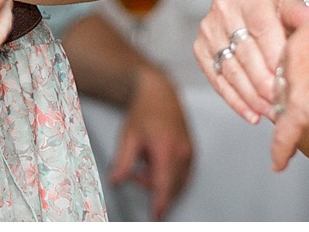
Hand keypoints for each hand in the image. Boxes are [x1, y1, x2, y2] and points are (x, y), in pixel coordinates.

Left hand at [112, 65, 194, 218]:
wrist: (159, 92)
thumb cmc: (146, 110)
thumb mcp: (128, 136)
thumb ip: (123, 162)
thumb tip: (116, 180)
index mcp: (166, 148)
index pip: (164, 184)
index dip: (160, 203)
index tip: (156, 215)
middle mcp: (182, 151)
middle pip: (171, 186)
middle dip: (154, 189)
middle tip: (138, 174)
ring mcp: (189, 152)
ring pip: (178, 182)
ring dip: (162, 182)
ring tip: (145, 163)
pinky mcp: (191, 151)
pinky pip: (183, 174)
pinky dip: (170, 176)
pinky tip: (157, 163)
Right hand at [193, 0, 304, 123]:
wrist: (250, 4)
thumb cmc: (274, 5)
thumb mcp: (291, 2)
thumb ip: (303, 13)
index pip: (263, 31)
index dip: (276, 59)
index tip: (290, 82)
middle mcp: (223, 9)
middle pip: (245, 55)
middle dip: (265, 85)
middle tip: (283, 106)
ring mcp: (209, 29)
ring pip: (231, 71)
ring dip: (252, 97)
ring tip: (272, 114)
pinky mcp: (200, 48)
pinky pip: (217, 80)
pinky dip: (235, 100)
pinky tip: (252, 114)